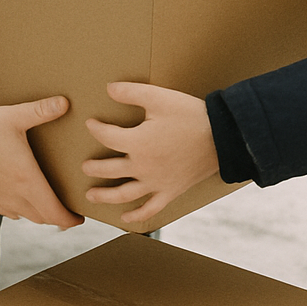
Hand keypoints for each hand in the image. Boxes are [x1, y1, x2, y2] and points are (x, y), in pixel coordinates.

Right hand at [0, 97, 83, 228]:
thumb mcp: (13, 116)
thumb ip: (41, 111)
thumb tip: (65, 103)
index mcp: (26, 180)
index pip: (54, 212)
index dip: (69, 219)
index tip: (79, 217)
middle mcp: (15, 196)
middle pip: (43, 218)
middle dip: (58, 216)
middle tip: (69, 208)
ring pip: (27, 216)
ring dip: (41, 213)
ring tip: (50, 201)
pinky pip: (10, 212)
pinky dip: (22, 210)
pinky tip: (23, 196)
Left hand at [83, 82, 219, 225]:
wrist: (222, 138)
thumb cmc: (190, 116)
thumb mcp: (159, 97)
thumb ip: (131, 92)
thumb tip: (108, 88)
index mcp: (137, 143)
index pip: (106, 137)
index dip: (95, 128)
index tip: (91, 123)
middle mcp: (142, 167)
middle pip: (109, 170)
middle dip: (93, 168)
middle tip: (84, 166)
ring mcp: (155, 183)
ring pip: (123, 194)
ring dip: (104, 196)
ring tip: (91, 195)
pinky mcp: (170, 192)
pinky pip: (149, 209)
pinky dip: (135, 215)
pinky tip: (125, 217)